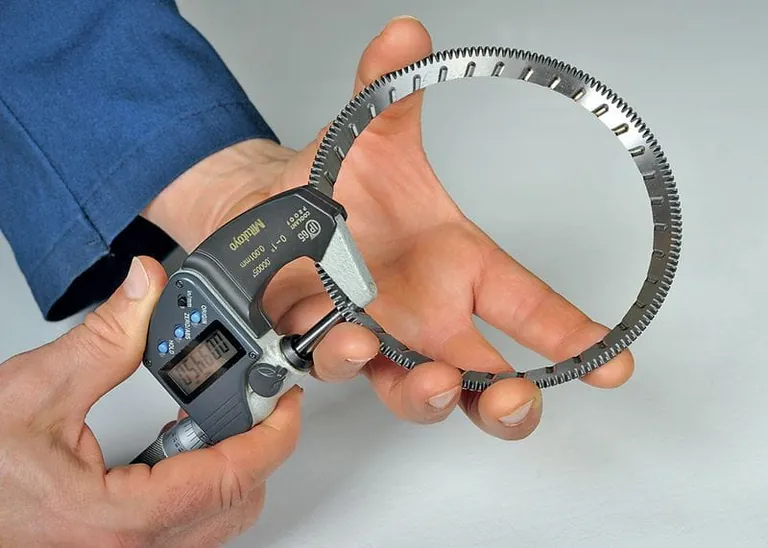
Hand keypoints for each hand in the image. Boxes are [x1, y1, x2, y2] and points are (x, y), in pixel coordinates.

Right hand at [0, 257, 301, 546]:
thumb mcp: (35, 392)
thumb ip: (104, 338)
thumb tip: (146, 288)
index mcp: (119, 520)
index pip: (232, 478)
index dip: (274, 435)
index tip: (286, 400)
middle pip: (238, 503)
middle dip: (256, 448)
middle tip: (254, 401)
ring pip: (216, 522)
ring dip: (229, 468)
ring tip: (209, 420)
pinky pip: (188, 530)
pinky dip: (199, 487)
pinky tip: (177, 450)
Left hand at [144, 16, 632, 441]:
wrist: (267, 205)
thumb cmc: (334, 181)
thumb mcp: (367, 133)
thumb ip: (388, 87)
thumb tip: (406, 33)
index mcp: (458, 265)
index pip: (530, 307)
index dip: (574, 339)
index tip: (613, 364)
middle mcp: (424, 313)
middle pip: (485, 379)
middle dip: (508, 403)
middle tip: (514, 398)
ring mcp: (377, 335)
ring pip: (417, 394)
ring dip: (429, 396)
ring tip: (428, 377)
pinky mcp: (325, 344)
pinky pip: (341, 370)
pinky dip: (345, 361)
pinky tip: (345, 338)